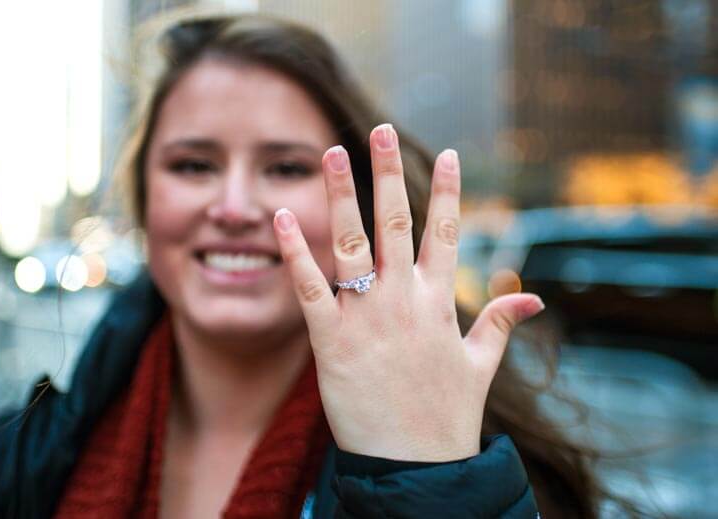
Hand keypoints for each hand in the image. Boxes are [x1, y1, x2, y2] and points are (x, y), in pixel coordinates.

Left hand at [273, 124, 543, 461]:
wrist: (416, 468)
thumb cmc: (448, 417)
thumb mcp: (481, 365)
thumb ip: (500, 323)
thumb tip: (534, 297)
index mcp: (440, 302)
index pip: (446, 233)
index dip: (448, 191)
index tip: (445, 152)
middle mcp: (404, 300)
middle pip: (395, 222)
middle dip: (387, 172)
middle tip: (379, 129)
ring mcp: (367, 318)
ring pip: (351, 243)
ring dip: (339, 195)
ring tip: (329, 152)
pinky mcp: (331, 341)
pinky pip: (310, 288)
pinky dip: (294, 251)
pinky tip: (281, 216)